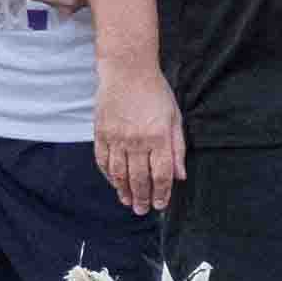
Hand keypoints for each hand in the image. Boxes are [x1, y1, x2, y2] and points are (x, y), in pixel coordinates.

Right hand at [96, 70, 185, 218]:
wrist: (127, 70)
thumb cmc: (155, 92)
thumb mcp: (175, 118)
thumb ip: (178, 148)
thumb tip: (180, 176)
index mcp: (159, 137)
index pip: (161, 174)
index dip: (162, 193)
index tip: (161, 205)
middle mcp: (137, 141)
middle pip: (139, 179)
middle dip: (142, 198)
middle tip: (142, 210)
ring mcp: (117, 138)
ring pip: (119, 174)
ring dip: (124, 191)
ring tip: (128, 202)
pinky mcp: (101, 133)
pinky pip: (103, 161)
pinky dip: (108, 175)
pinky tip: (114, 183)